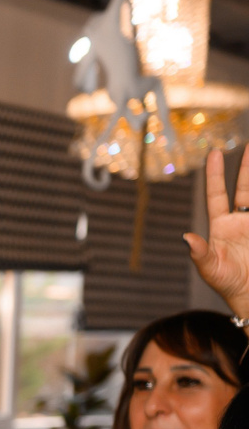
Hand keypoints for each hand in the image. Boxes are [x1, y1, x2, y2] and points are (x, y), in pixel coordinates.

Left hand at [186, 149, 248, 318]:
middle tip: (248, 145)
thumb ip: (199, 253)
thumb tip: (185, 237)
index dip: (215, 174)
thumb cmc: (227, 283)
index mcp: (221, 226)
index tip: (214, 153)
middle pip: (244, 188)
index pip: (217, 194)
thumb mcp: (210, 269)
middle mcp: (240, 220)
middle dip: (246, 167)